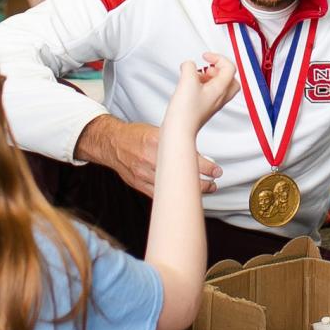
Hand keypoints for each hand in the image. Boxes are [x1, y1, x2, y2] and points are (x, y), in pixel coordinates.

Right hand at [78, 116, 221, 197]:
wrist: (113, 144)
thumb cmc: (137, 136)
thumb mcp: (158, 132)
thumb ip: (175, 144)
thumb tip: (197, 155)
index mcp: (157, 142)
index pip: (187, 157)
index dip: (206, 167)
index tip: (216, 171)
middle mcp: (150, 159)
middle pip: (182, 176)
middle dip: (202, 184)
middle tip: (214, 184)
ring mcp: (144, 174)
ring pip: (173, 189)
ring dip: (191, 192)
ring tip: (204, 190)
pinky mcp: (140, 185)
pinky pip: (160, 195)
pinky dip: (174, 197)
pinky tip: (184, 196)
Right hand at [163, 53, 238, 133]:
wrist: (179, 131)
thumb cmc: (186, 112)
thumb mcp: (187, 81)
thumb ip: (189, 67)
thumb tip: (189, 65)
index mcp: (221, 89)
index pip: (229, 68)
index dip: (218, 57)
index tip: (206, 57)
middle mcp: (220, 97)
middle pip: (230, 79)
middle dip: (219, 69)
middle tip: (208, 67)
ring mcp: (213, 104)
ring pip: (220, 86)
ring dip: (211, 77)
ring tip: (197, 75)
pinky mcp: (204, 109)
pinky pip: (210, 93)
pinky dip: (204, 86)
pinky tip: (191, 86)